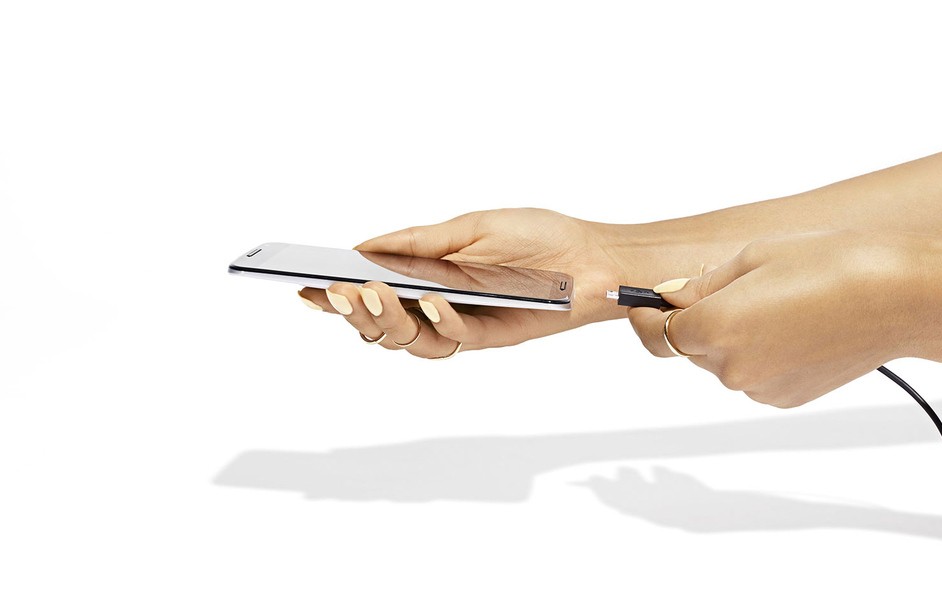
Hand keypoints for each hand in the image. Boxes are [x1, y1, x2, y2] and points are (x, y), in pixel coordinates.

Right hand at [297, 208, 629, 357]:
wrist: (592, 256)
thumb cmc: (537, 237)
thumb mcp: (469, 226)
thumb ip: (416, 241)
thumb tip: (361, 246)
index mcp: (427, 280)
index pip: (372, 295)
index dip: (337, 298)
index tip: (303, 288)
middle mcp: (439, 308)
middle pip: (382, 327)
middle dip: (353, 312)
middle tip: (337, 292)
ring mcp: (463, 325)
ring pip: (409, 341)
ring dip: (386, 320)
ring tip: (372, 294)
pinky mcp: (492, 337)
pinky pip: (455, 338)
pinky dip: (439, 320)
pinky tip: (430, 299)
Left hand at [628, 230, 941, 406]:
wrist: (903, 297)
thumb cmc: (833, 263)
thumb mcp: (755, 256)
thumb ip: (701, 284)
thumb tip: (667, 297)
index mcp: (715, 327)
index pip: (655, 334)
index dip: (644, 317)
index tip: (642, 304)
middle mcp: (732, 368)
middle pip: (690, 347)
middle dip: (698, 320)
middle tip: (736, 287)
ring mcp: (760, 388)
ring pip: (723, 361)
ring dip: (732, 336)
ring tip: (779, 302)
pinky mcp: (786, 397)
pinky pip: (753, 374)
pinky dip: (760, 353)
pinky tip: (795, 326)